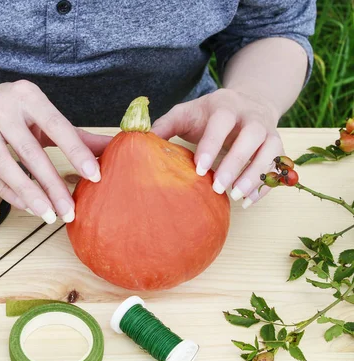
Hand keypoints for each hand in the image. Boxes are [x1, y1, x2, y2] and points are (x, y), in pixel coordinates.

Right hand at [0, 80, 111, 222]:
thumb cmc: (13, 112)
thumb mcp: (42, 115)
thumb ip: (75, 134)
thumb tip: (114, 147)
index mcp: (28, 95)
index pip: (57, 125)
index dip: (76, 152)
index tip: (94, 177)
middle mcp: (1, 107)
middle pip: (30, 152)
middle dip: (51, 185)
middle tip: (68, 210)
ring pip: (5, 165)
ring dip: (28, 194)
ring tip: (47, 215)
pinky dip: (9, 193)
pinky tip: (26, 206)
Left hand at [151, 88, 283, 208]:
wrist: (249, 100)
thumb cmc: (209, 113)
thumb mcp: (185, 112)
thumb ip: (165, 126)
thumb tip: (140, 141)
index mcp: (225, 106)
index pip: (221, 123)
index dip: (211, 145)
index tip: (199, 169)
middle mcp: (251, 117)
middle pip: (251, 138)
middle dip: (236, 163)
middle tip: (218, 188)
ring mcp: (269, 131)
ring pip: (270, 151)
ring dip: (255, 175)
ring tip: (237, 197)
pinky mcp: (278, 146)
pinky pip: (278, 166)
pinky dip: (267, 184)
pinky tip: (250, 201)